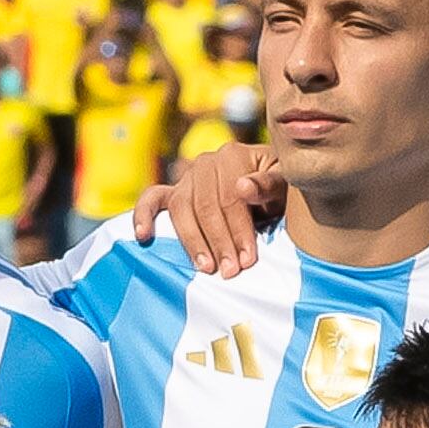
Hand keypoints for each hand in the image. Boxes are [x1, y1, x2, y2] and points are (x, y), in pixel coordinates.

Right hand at [134, 136, 278, 268]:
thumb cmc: (281, 189)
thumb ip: (268, 184)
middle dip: (218, 242)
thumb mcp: (285, 184)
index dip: (239, 231)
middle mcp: (206, 162)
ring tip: (206, 268)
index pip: (231, 197)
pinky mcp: (174, 191)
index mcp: (234, 155)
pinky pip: (152, 199)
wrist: (273, 186)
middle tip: (230, 271)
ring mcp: (188, 177)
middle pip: (205, 206)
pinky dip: (143, 215)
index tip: (248, 260)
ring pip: (181, 208)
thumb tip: (241, 187)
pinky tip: (143, 236)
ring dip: (192, 241)